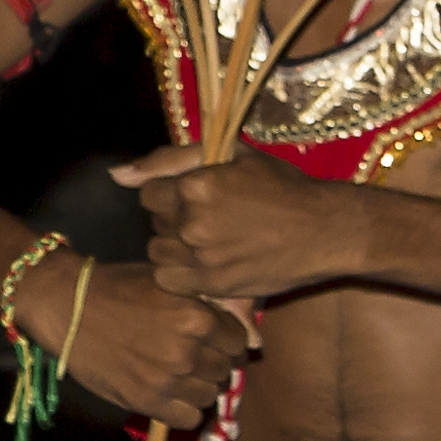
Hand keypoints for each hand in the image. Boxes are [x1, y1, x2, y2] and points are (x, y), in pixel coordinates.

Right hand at [54, 255, 250, 425]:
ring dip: (199, 386)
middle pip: (226, 369)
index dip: (228, 339)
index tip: (214, 339)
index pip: (239, 341)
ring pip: (210, 395)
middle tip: (194, 356)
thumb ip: (206, 304)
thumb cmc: (119, 287)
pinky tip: (171, 393)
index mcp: (198, 318)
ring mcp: (167, 380)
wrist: (69, 308)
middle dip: (214, 362)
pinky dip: (184, 409)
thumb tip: (244, 331)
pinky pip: (189, 418)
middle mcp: (188, 352)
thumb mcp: (169, 282)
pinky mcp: (146, 401)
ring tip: (180, 374)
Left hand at [114, 150, 375, 307]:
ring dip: (176, 248)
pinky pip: (170, 280)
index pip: (149, 195)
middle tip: (210, 220)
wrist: (324, 230)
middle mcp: (193, 222)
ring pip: (159, 253)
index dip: (170, 196)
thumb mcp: (232, 156)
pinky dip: (182, 273)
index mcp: (195, 186)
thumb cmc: (281, 187)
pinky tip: (207, 263)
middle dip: (174, 222)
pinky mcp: (213, 284)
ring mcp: (202, 257)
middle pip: (155, 225)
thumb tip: (115, 175)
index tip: (197, 199)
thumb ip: (169, 160)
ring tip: (208, 242)